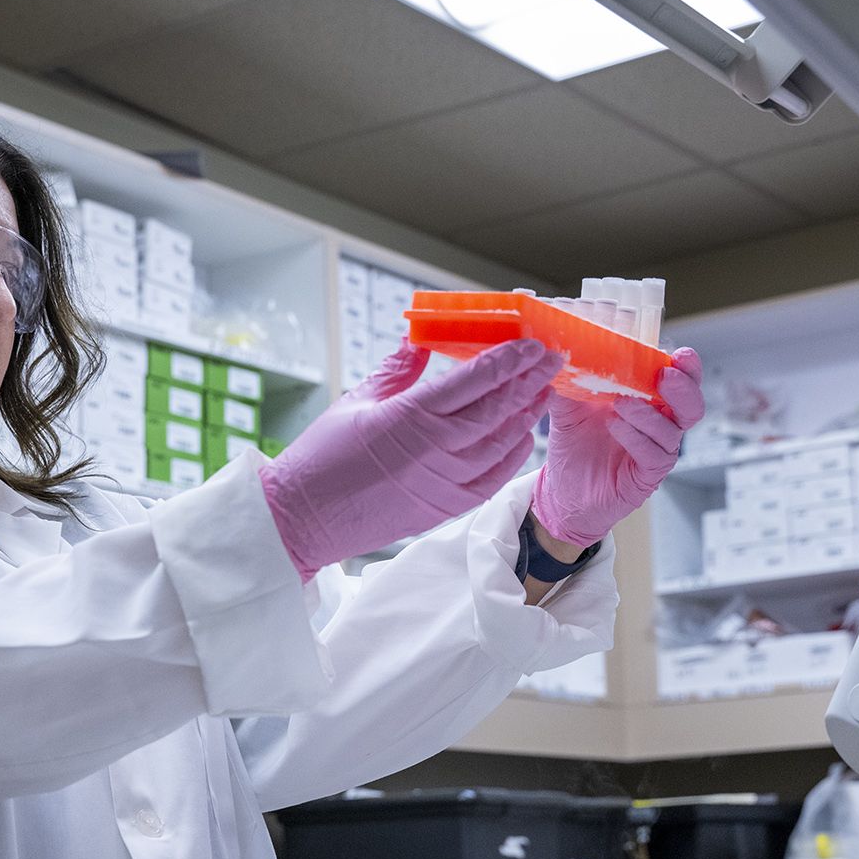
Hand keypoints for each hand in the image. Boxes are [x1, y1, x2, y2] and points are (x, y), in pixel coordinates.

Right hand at [260, 338, 558, 580]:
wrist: (306, 518)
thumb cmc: (322, 457)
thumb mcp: (357, 401)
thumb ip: (396, 369)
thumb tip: (419, 339)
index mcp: (411, 415)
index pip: (476, 378)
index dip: (509, 358)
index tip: (531, 342)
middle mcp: (436, 448)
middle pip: (499, 406)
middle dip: (530, 379)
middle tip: (552, 359)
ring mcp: (444, 481)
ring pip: (502, 441)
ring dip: (526, 414)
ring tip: (542, 391)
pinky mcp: (444, 507)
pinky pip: (493, 478)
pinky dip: (513, 455)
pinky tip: (522, 437)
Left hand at [530, 348, 703, 545]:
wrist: (561, 491)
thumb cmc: (574, 445)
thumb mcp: (569, 407)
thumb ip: (571, 380)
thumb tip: (560, 350)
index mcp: (650, 403)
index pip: (681, 382)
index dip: (687, 369)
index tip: (681, 354)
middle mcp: (660, 427)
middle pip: (691, 406)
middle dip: (684, 388)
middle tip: (664, 375)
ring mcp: (657, 453)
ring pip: (671, 431)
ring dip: (648, 414)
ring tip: (621, 403)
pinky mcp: (646, 478)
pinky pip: (653, 456)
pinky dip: (636, 438)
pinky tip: (614, 426)